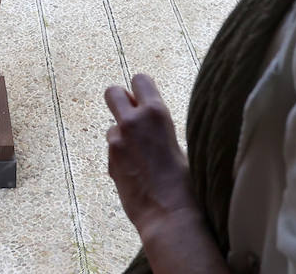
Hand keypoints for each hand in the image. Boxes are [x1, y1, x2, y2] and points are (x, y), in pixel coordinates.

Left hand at [105, 74, 200, 239]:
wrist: (170, 216)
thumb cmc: (185, 183)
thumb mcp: (178, 143)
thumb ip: (158, 127)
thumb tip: (150, 122)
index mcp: (156, 113)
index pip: (139, 79)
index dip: (141, 89)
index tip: (145, 99)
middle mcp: (132, 122)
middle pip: (112, 92)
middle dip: (119, 100)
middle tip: (132, 116)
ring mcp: (117, 142)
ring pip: (112, 127)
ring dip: (122, 136)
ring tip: (142, 158)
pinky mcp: (110, 161)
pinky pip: (113, 150)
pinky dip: (121, 157)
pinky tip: (137, 174)